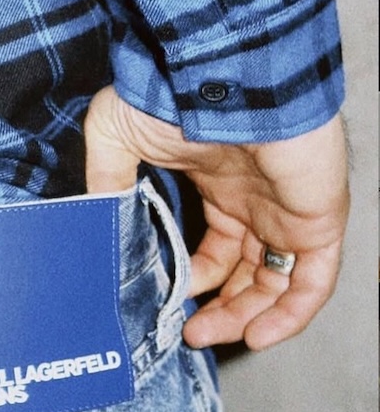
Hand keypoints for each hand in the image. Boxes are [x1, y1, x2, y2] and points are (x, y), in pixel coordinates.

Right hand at [84, 86, 348, 350]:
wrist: (222, 75)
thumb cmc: (172, 94)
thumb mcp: (115, 135)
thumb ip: (107, 180)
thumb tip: (94, 220)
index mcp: (220, 182)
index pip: (217, 247)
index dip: (194, 278)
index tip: (168, 298)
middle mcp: (258, 200)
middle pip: (249, 272)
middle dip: (220, 308)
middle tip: (190, 332)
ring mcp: (290, 209)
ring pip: (279, 282)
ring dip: (247, 317)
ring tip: (210, 335)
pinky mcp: (318, 218)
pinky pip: (314, 280)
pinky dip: (290, 314)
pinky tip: (257, 334)